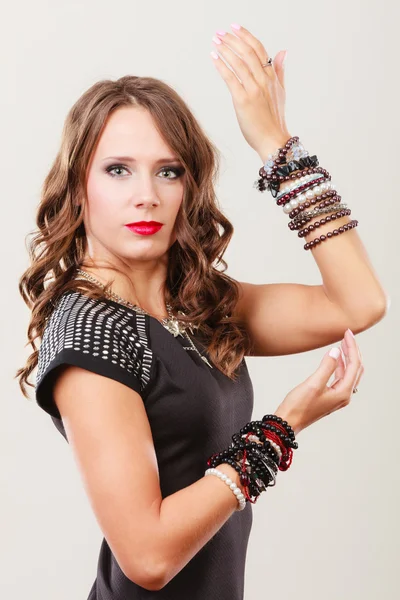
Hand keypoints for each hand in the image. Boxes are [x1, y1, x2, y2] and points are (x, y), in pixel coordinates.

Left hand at [211, 23, 290, 160]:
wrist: (272, 140)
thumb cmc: (274, 119)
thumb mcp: (280, 92)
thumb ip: (279, 71)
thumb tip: (282, 52)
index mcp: (272, 77)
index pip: (259, 49)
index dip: (246, 36)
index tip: (235, 28)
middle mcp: (264, 80)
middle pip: (248, 52)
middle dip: (232, 40)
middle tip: (220, 33)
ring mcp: (254, 89)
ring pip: (239, 62)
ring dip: (225, 49)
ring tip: (215, 42)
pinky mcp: (243, 100)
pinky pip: (231, 78)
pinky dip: (221, 66)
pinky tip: (213, 58)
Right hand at [275, 329, 363, 434]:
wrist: (288, 422)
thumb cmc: (298, 406)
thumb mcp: (313, 383)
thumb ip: (327, 366)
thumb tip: (336, 351)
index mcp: (343, 392)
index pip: (354, 365)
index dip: (352, 347)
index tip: (347, 333)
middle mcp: (344, 395)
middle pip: (356, 369)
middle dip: (353, 351)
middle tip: (347, 335)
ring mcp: (337, 397)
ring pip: (350, 373)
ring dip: (348, 357)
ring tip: (343, 343)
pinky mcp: (330, 396)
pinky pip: (341, 378)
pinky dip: (341, 366)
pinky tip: (336, 359)